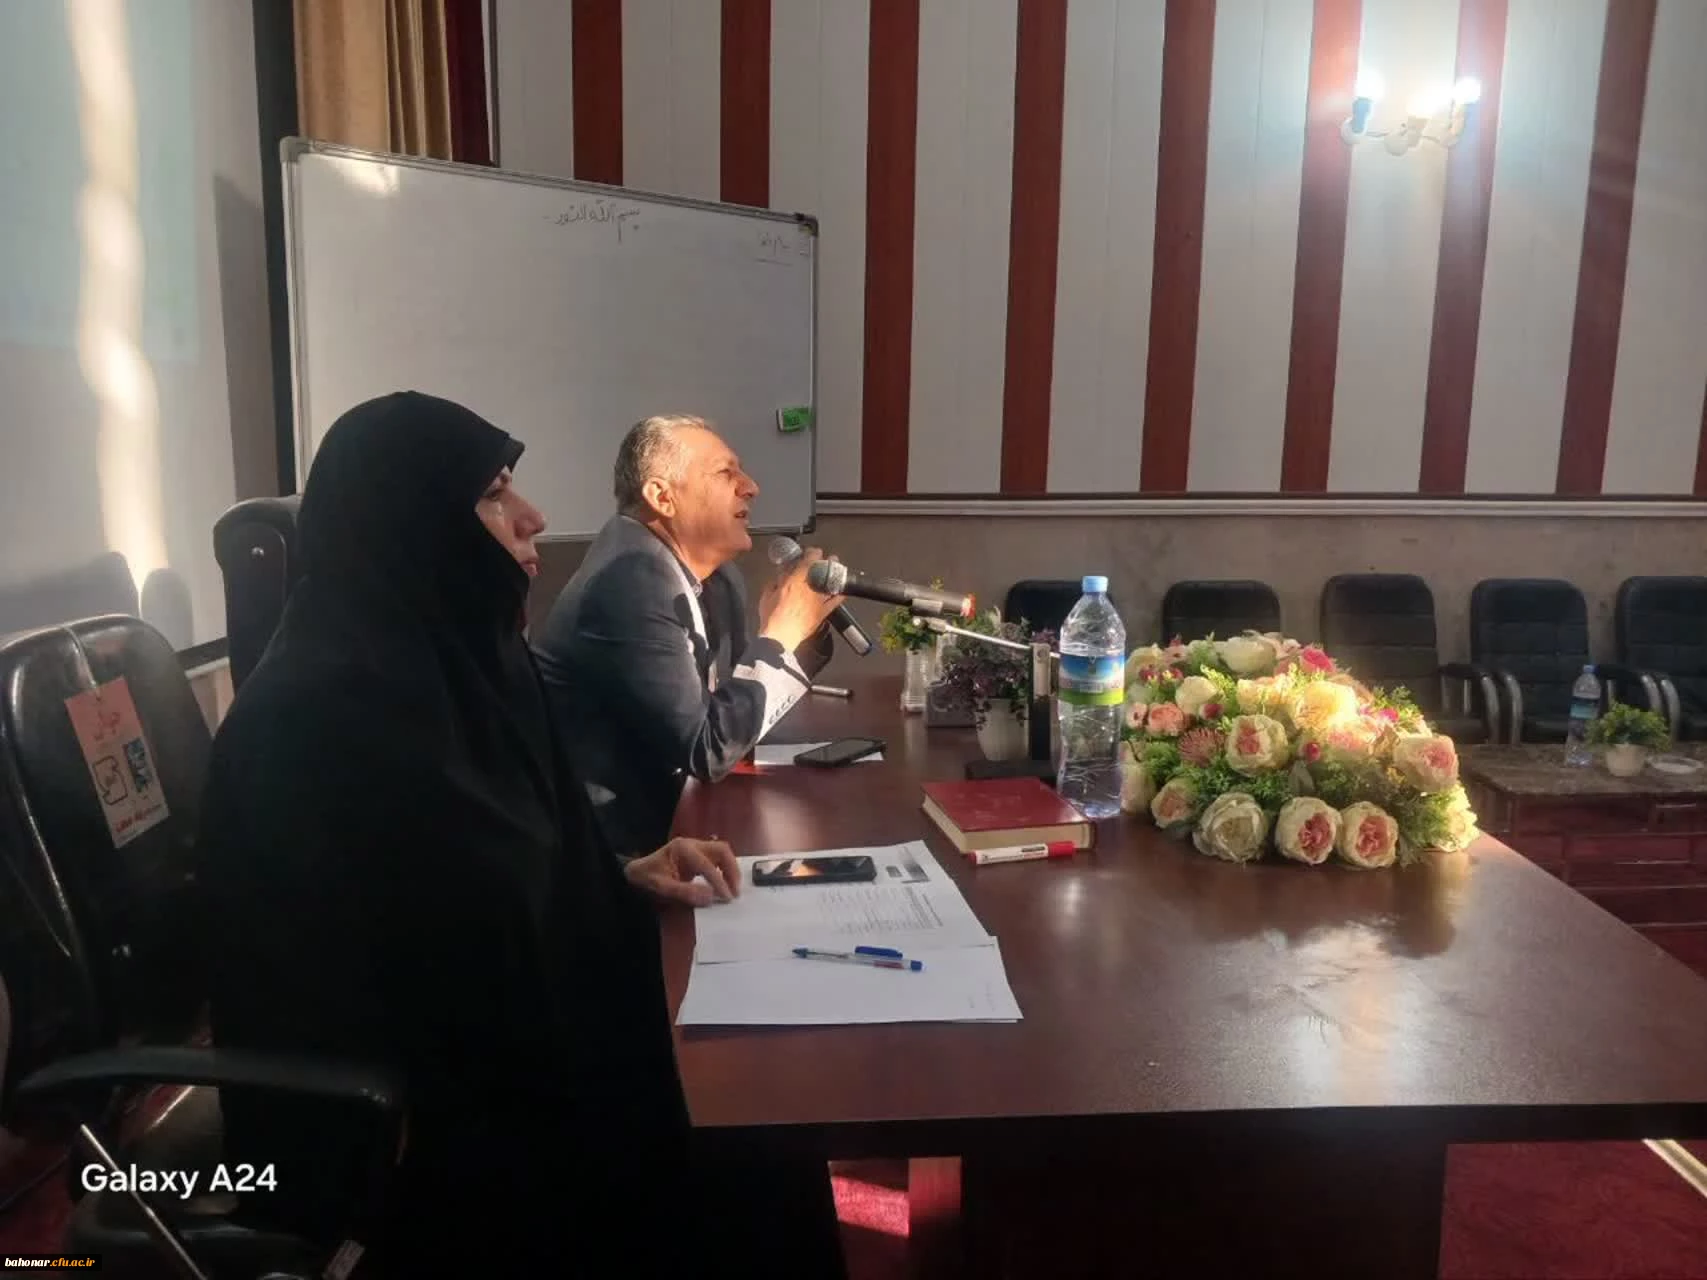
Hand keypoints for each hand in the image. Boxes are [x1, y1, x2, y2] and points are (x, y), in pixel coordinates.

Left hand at [624, 836, 740, 906]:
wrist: (636, 872)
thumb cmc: (647, 878)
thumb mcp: (662, 887)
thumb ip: (686, 892)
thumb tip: (711, 897)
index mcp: (682, 848)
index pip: (707, 864)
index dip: (719, 881)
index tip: (727, 897)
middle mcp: (692, 843)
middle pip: (721, 850)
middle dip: (731, 870)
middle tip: (735, 891)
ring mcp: (696, 847)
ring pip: (722, 852)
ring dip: (731, 870)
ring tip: (732, 889)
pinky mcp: (698, 854)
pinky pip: (717, 859)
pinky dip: (724, 870)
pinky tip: (725, 884)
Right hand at [758, 546, 845, 652]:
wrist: (781, 637)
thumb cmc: (771, 616)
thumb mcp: (767, 594)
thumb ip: (774, 582)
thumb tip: (779, 576)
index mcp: (796, 578)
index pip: (810, 557)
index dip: (812, 552)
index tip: (811, 552)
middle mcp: (811, 586)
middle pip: (823, 568)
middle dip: (826, 561)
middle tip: (826, 558)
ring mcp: (819, 599)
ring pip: (831, 580)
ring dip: (835, 572)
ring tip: (837, 567)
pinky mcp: (823, 612)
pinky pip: (836, 600)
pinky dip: (840, 594)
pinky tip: (844, 589)